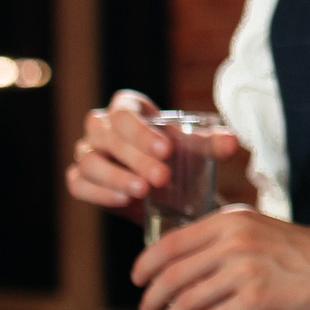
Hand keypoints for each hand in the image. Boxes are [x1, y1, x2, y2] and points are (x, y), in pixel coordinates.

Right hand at [65, 92, 236, 210]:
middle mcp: (101, 128)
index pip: (124, 113)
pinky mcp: (81, 180)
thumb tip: (231, 142)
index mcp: (127, 109)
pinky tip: (124, 200)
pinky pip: (78, 184)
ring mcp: (87, 154)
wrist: (170, 190)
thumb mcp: (198, 149)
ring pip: (89, 161)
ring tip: (144, 191)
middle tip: (162, 176)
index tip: (168, 150)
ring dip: (116, 176)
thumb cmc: (180, 158)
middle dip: (134, 156)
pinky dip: (99, 192)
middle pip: (105, 135)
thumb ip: (213, 143)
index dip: (142, 131)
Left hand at [132, 207, 309, 309]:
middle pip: (172, 274)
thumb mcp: (263, 229)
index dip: (145, 266)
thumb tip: (185, 260)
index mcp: (231, 220)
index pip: (170, 243)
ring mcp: (245, 271)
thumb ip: (226, 238)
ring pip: (186, 301)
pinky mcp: (256, 301)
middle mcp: (234, 242)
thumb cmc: (307, 252)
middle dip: (151, 299)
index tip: (138, 281)